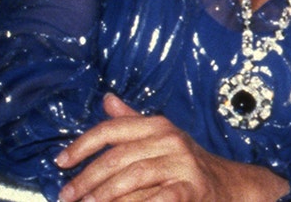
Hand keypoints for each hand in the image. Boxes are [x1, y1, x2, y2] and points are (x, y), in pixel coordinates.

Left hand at [54, 94, 287, 201]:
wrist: (229, 184)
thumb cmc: (185, 161)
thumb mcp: (161, 137)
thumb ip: (131, 121)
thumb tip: (106, 99)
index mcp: (158, 125)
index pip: (112, 130)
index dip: (82, 146)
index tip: (61, 162)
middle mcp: (170, 140)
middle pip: (117, 158)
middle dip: (87, 179)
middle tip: (67, 195)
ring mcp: (182, 164)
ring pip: (133, 178)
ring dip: (104, 194)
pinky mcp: (191, 188)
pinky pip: (157, 198)